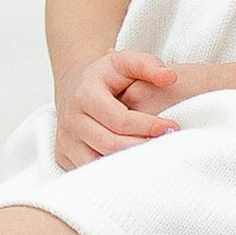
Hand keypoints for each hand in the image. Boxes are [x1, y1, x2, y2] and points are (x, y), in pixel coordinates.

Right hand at [54, 47, 177, 169]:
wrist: (75, 88)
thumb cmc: (106, 77)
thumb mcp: (125, 62)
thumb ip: (148, 65)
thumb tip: (170, 77)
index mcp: (85, 95)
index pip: (120, 120)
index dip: (149, 126)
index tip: (171, 127)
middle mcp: (70, 120)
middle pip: (110, 145)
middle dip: (142, 147)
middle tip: (167, 145)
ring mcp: (65, 140)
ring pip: (99, 163)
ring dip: (129, 164)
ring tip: (153, 157)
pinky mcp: (64, 156)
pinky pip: (90, 171)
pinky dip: (113, 172)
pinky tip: (133, 165)